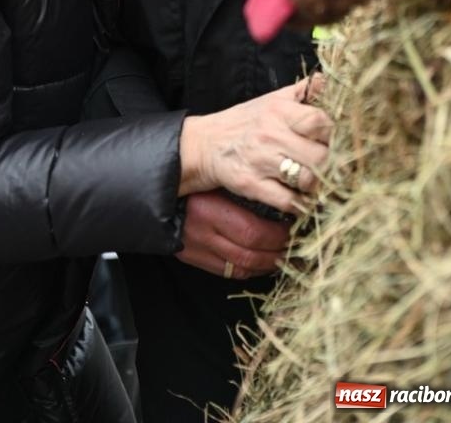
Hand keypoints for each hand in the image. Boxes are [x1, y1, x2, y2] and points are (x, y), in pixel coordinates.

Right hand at [175, 189, 289, 277]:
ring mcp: (197, 250)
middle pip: (250, 254)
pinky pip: (228, 272)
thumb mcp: (214, 178)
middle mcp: (203, 233)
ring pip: (242, 268)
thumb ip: (241, 188)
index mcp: (210, 209)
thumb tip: (279, 196)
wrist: (154, 191)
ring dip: (268, 265)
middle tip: (296, 244)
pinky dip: (250, 270)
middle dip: (278, 252)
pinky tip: (263, 262)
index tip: (293, 226)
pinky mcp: (194, 258)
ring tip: (285, 255)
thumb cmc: (190, 178)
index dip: (278, 235)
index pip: (253, 231)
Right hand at [178, 74, 330, 215]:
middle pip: (320, 155)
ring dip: (316, 185)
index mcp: (279, 110)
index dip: (334, 134)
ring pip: (307, 180)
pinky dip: (300, 203)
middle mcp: (270, 134)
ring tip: (315, 181)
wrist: (207, 143)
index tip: (333, 141)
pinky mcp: (252, 185)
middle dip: (330, 164)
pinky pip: (288, 201)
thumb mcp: (273, 99)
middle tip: (329, 166)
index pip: (320, 121)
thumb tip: (326, 79)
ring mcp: (261, 161)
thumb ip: (303, 91)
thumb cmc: (247, 121)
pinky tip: (300, 197)